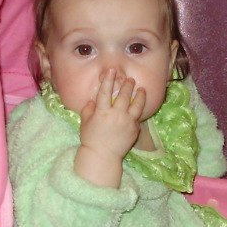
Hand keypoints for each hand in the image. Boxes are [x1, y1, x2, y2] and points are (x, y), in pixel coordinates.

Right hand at [74, 67, 145, 187]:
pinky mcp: (134, 129)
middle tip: (130, 80)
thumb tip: (93, 101)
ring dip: (139, 95)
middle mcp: (116, 115)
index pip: (105, 91)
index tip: (112, 70)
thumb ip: (88, 109)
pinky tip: (139, 106)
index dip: (109, 80)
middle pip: (124, 95)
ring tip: (141, 89)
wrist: (102, 156)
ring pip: (136, 104)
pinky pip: (137, 117)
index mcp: (102, 112)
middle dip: (127, 85)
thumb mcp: (85, 123)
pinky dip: (138, 110)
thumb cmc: (91, 139)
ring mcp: (127, 122)